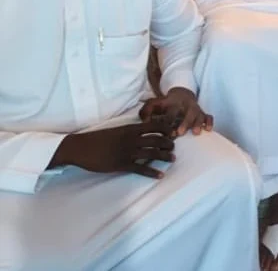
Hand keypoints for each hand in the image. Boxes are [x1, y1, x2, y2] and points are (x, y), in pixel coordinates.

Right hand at [49, 119, 175, 177]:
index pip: (154, 126)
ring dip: (165, 157)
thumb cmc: (97, 138)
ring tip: (173, 159)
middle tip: (173, 148)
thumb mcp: (115, 130)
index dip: (166, 129)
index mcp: (129, 129)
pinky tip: (160, 175)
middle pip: (156, 140)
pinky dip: (152, 172)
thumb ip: (129, 131)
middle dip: (168, 144)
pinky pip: (141, 169)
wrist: (80, 147)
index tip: (172, 133)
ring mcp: (127, 152)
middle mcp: (131, 139)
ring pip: (152, 154)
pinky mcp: (121, 164)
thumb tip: (141, 132)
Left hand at [139, 87, 210, 135]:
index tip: (164, 131)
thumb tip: (145, 123)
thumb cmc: (165, 103)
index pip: (171, 111)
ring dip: (197, 123)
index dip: (168, 120)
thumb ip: (146, 112)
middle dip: (184, 123)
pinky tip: (208, 129)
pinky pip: (208, 116)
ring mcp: (195, 108)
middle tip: (179, 133)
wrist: (181, 93)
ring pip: (199, 114)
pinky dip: (209, 122)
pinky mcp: (202, 112)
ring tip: (196, 133)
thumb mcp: (154, 104)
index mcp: (173, 103)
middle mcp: (185, 105)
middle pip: (187, 112)